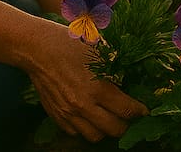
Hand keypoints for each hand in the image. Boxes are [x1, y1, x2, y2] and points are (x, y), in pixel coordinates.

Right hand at [25, 20, 148, 141]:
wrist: (37, 49)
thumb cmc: (70, 44)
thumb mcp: (99, 51)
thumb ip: (116, 68)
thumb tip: (131, 80)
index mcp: (97, 87)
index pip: (126, 110)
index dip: (139, 111)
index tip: (143, 110)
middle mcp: (83, 105)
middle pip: (114, 130)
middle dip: (125, 124)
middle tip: (127, 115)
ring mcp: (68, 113)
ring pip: (94, 136)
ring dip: (104, 129)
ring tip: (108, 118)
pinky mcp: (56, 116)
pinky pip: (75, 132)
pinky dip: (85, 128)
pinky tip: (88, 115)